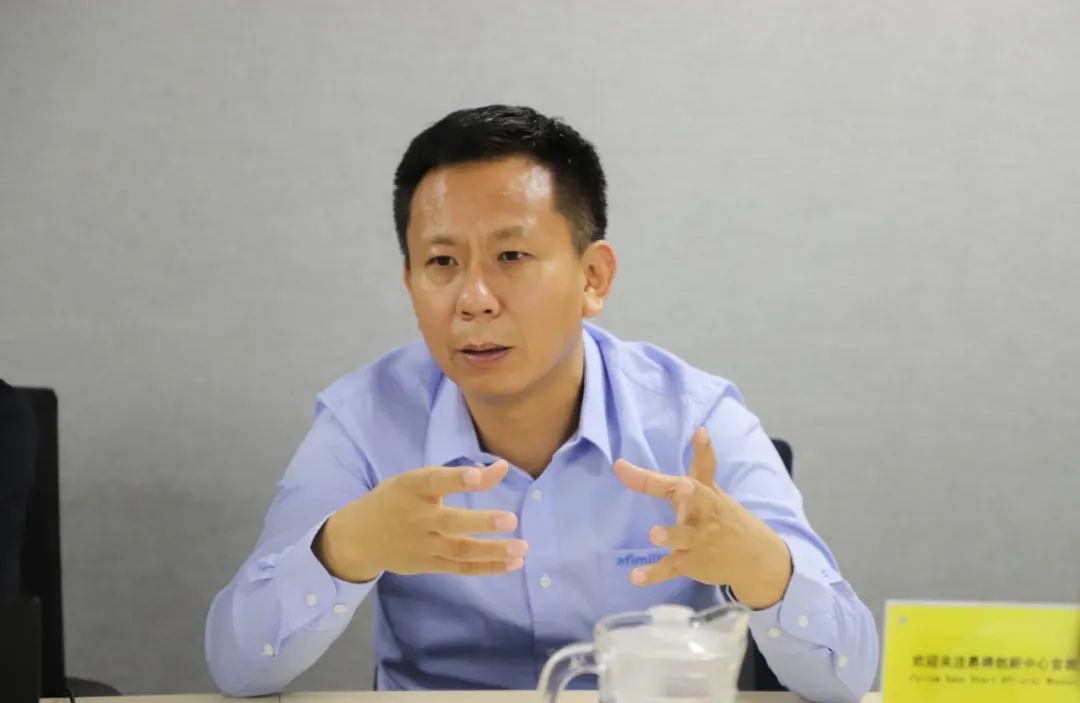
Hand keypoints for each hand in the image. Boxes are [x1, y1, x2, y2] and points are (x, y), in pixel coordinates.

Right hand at [314, 460, 527, 581]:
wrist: (359, 537)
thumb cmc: (396, 499)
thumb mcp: (419, 481)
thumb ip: (457, 476)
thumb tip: (502, 468)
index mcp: (411, 488)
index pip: (435, 482)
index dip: (458, 479)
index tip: (480, 476)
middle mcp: (416, 518)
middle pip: (450, 522)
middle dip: (481, 522)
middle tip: (511, 520)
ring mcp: (421, 545)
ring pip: (459, 550)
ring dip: (493, 551)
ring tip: (522, 548)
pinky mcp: (427, 564)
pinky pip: (460, 568)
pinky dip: (487, 567)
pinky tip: (512, 564)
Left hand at [613, 428, 791, 609]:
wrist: (756, 558)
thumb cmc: (722, 517)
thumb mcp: (712, 491)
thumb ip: (698, 465)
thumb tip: (697, 430)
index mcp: (708, 493)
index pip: (706, 468)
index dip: (703, 450)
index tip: (700, 433)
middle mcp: (705, 514)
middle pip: (700, 501)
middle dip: (692, 494)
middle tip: (684, 486)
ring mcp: (699, 540)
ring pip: (682, 538)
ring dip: (670, 535)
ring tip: (654, 535)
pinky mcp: (692, 563)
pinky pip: (670, 568)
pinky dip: (653, 574)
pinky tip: (635, 577)